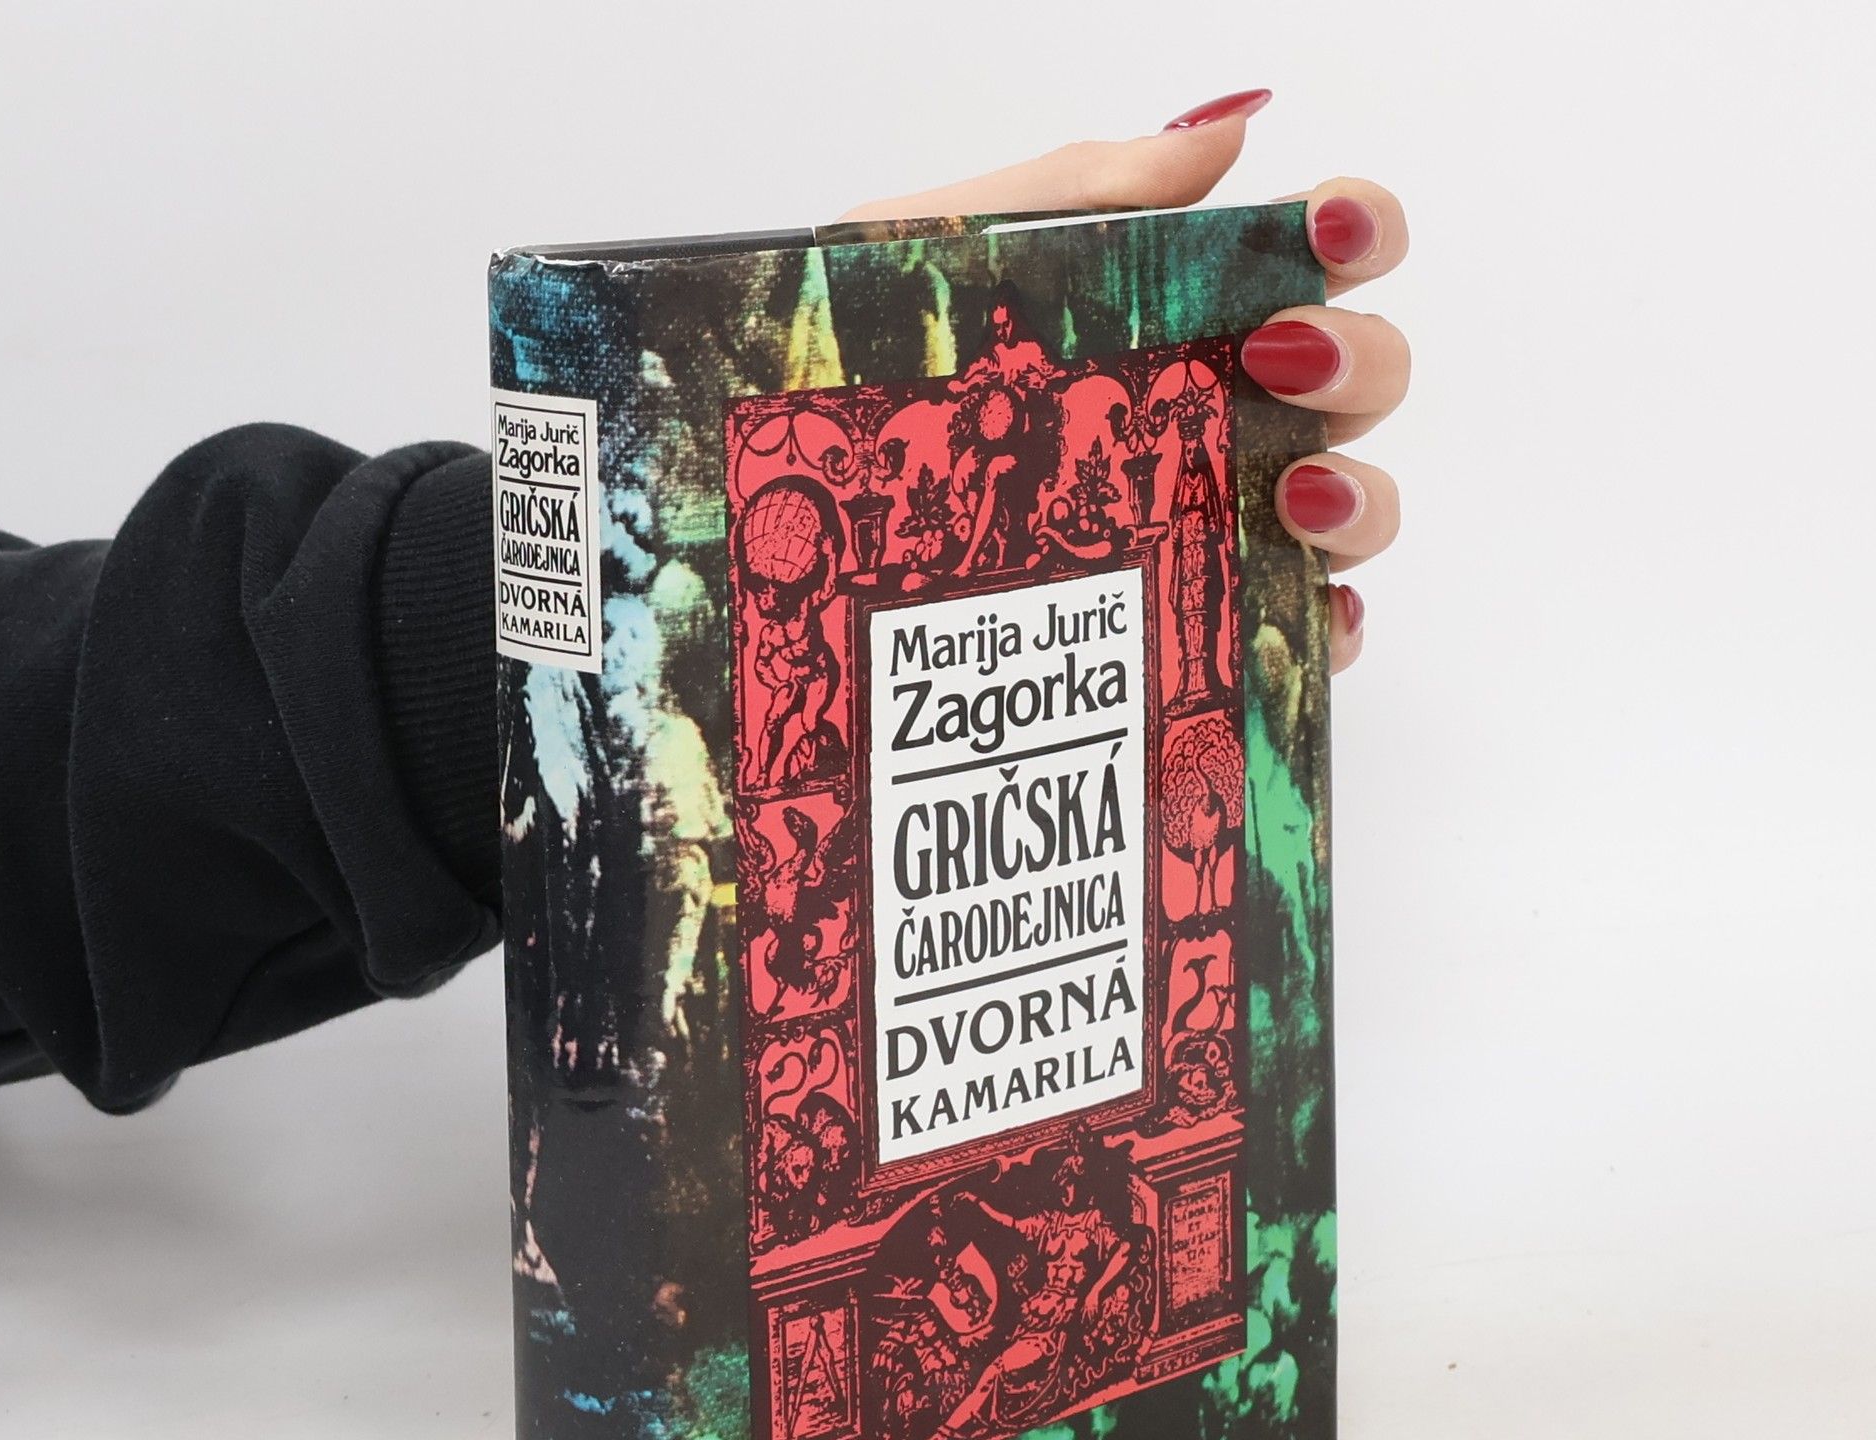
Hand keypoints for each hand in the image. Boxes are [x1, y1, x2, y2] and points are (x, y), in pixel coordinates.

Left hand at [841, 90, 1405, 673]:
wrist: (754, 498)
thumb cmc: (847, 372)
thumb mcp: (936, 253)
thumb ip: (1080, 188)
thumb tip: (1231, 131)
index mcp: (1167, 316)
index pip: (1310, 256)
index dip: (1355, 234)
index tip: (1326, 243)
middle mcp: (1204, 416)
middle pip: (1355, 380)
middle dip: (1357, 364)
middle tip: (1277, 367)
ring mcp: (1200, 527)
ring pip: (1347, 508)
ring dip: (1356, 496)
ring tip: (1284, 495)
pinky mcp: (1178, 635)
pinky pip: (1291, 635)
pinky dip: (1324, 626)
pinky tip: (1300, 612)